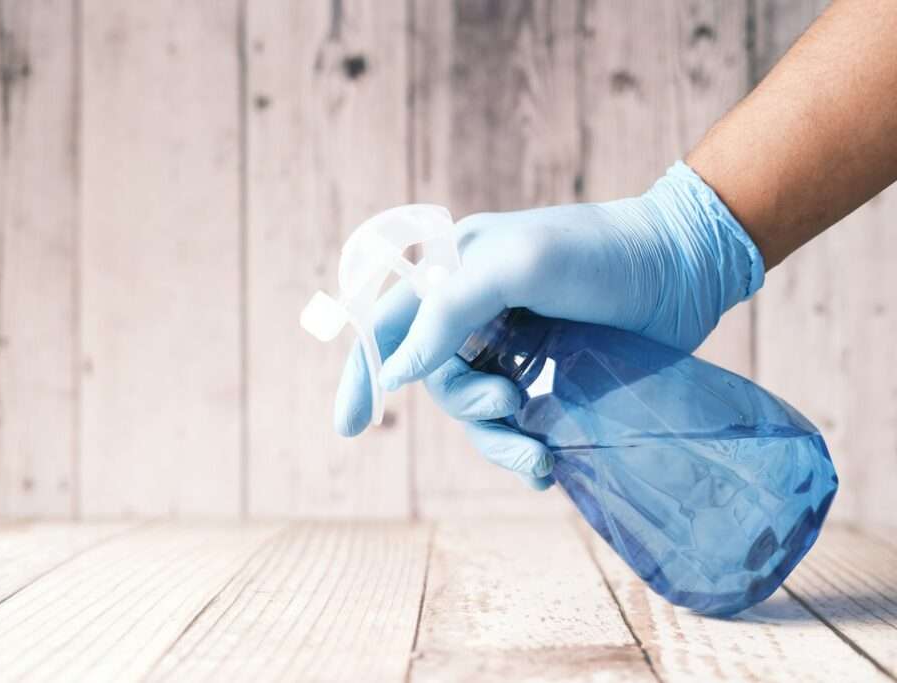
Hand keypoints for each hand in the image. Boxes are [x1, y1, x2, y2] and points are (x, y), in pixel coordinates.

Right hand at [334, 162, 763, 488]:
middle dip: (468, 405)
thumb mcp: (515, 265)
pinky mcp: (549, 373)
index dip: (363, 374)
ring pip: (475, 409)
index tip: (349, 428)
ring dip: (499, 440)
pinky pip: (515, 422)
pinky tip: (547, 467)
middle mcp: (474, 309)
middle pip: (436, 378)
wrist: (684, 268)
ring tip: (539, 458)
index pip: (388, 325)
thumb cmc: (598, 255)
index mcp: (452, 271)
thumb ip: (445, 311)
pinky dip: (523, 449)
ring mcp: (512, 343)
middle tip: (511, 404)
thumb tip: (393, 375)